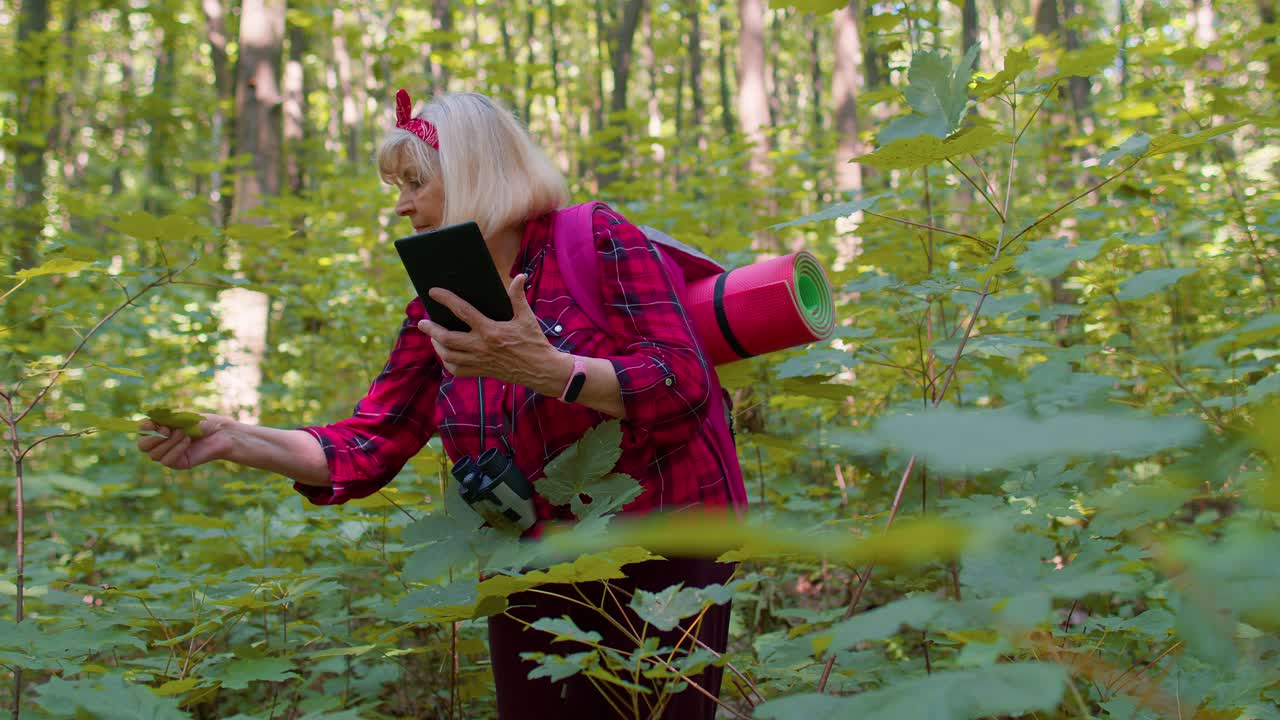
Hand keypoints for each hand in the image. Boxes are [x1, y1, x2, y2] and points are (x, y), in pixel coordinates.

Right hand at [137, 414, 234, 469]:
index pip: (141, 432)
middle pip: (142, 447)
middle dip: (152, 438)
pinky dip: (176, 450)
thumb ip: (164, 421)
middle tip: (167, 429)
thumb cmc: (202, 423)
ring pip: (154, 455)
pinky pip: (167, 461)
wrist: (221, 432)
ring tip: (183, 433)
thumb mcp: (181, 418)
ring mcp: (169, 455)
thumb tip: (148, 424)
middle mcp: (161, 444)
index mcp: (159, 430)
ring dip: (168, 443)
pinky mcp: (178, 463)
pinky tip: (187, 442)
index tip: (153, 422)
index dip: (143, 428)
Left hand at [418, 274, 569, 393]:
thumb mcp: (527, 317)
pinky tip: (446, 354)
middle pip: (447, 337)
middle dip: (431, 329)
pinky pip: (457, 370)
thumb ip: (518, 297)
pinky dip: (447, 362)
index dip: (446, 299)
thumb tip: (519, 276)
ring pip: (448, 355)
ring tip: (432, 336)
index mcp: (491, 330)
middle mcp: (482, 347)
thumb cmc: (534, 341)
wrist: (541, 370)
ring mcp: (480, 361)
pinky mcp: (482, 372)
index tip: (433, 292)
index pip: (462, 311)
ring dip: (437, 345)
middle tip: (422, 322)